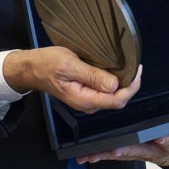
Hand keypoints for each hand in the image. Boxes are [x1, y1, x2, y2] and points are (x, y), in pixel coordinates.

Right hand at [2, 48, 140, 113]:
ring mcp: (87, 100)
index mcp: (83, 99)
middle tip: (135, 64)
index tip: (137, 69)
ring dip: (122, 83)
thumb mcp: (69, 65)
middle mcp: (88, 104)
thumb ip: (91, 76)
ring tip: (127, 65)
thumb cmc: (47, 64)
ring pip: (113, 95)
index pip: (116, 100)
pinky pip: (105, 91)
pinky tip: (115, 69)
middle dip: (130, 84)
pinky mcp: (86, 93)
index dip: (131, 87)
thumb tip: (114, 85)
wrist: (31, 68)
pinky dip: (113, 81)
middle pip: (118, 99)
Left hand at [76, 116, 168, 167]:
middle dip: (129, 149)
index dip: (166, 140)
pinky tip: (87, 155)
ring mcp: (140, 152)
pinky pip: (114, 153)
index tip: (161, 137)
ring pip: (123, 153)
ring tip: (93, 154)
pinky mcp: (129, 151)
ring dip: (108, 154)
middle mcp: (154, 150)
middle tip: (117, 148)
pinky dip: (101, 154)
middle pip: (141, 150)